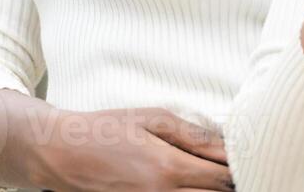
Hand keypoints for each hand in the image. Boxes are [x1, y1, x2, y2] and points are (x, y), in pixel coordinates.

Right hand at [38, 106, 234, 191]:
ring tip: (207, 180)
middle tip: (228, 172)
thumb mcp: (152, 119)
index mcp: (167, 169)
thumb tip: (228, 147)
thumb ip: (194, 135)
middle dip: (225, 187)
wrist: (61, 153)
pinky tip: (186, 186)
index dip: (237, 172)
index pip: (221, 180)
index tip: (242, 161)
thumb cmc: (106, 130)